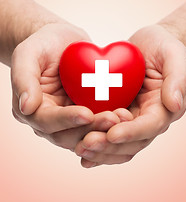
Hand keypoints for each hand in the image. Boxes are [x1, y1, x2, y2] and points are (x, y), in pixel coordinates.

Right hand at [11, 23, 122, 151]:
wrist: (64, 44)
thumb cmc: (44, 45)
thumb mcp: (28, 53)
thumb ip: (23, 78)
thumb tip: (26, 107)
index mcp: (33, 110)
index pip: (47, 122)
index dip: (66, 120)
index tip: (87, 113)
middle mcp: (50, 122)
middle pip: (67, 135)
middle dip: (90, 129)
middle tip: (112, 119)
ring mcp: (69, 122)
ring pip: (85, 136)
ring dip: (103, 131)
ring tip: (121, 119)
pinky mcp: (85, 117)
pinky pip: (97, 127)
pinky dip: (110, 126)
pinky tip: (125, 117)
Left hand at [75, 24, 185, 167]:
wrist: (147, 49)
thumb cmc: (162, 48)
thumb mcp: (174, 55)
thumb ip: (178, 78)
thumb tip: (175, 104)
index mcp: (163, 109)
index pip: (149, 126)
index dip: (131, 132)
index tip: (112, 134)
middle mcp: (147, 121)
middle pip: (131, 143)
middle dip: (109, 146)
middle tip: (86, 144)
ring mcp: (131, 122)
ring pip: (118, 146)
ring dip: (100, 151)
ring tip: (79, 149)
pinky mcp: (117, 119)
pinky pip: (107, 137)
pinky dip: (96, 148)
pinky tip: (79, 150)